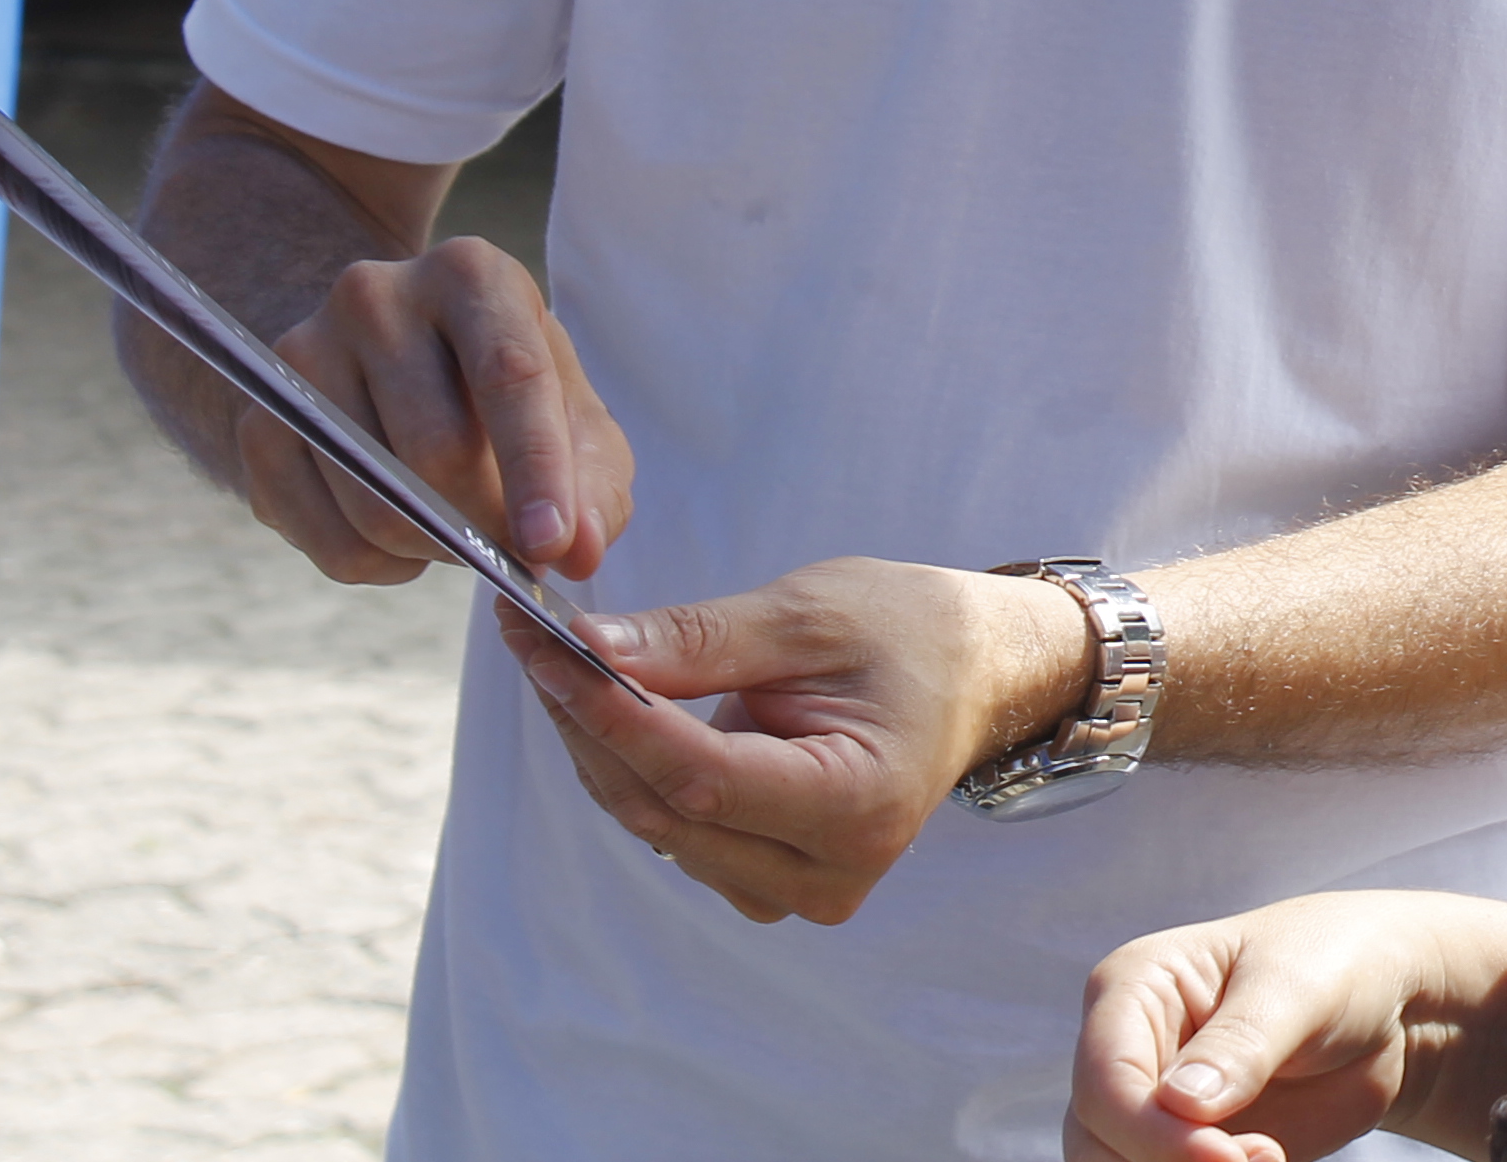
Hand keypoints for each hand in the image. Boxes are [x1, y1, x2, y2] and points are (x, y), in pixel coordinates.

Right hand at [255, 236, 629, 585]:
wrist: (395, 360)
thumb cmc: (506, 393)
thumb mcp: (572, 418)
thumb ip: (594, 486)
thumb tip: (579, 553)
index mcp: (470, 273)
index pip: (507, 376)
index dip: (535, 469)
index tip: (553, 546)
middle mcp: (375, 296)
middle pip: (436, 449)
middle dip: (488, 522)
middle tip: (514, 543)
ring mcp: (302, 355)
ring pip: (378, 506)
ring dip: (437, 551)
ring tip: (462, 532)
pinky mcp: (259, 423)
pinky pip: (329, 540)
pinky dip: (384, 566)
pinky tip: (407, 537)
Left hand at [495, 558, 1093, 923]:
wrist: (974, 676)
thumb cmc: (911, 632)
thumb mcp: (812, 614)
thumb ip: (701, 641)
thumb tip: (591, 650)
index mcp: (857, 806)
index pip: (702, 775)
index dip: (613, 716)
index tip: (545, 649)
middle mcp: (826, 874)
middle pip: (665, 808)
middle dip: (587, 721)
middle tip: (532, 636)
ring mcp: (797, 891)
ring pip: (658, 824)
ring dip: (601, 744)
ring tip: (565, 659)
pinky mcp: (771, 882)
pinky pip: (676, 832)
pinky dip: (636, 768)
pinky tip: (616, 706)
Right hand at [1068, 894, 1506, 1161]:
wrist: (1387, 1005)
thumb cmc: (1336, 965)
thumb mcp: (1298, 987)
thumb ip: (1242, 1042)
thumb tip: (1180, 1103)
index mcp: (1133, 987)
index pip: (1107, 1082)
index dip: (1154, 1134)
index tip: (1228, 1157)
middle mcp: (1127, 1051)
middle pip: (1098, 1141)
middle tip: (1259, 1159)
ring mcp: (1152, 1105)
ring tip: (1269, 1157)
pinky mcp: (1184, 1147)